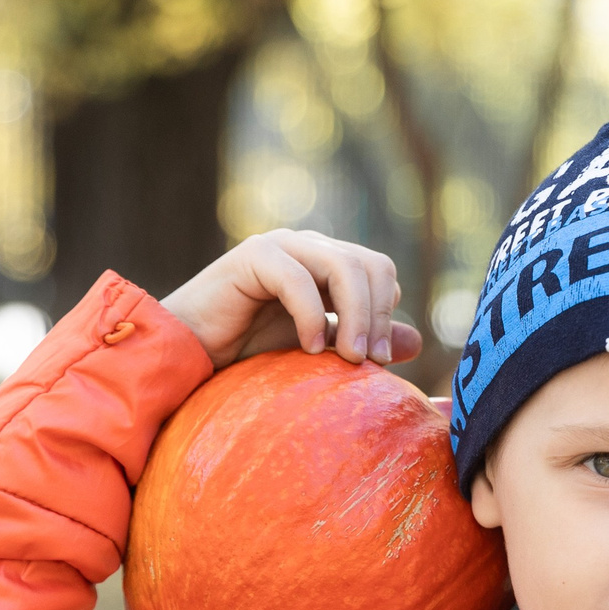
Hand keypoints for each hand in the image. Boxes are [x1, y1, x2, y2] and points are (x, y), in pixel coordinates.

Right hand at [160, 230, 427, 370]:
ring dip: (355, 315)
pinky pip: (297, 278)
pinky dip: (311, 315)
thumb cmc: (249, 355)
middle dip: (377, 315)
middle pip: (371, 265)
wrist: (191, 355)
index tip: (381, 362)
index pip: (381, 271)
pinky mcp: (252, 256)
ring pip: (343, 266)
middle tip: (367, 362)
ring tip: (347, 358)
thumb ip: (361, 340)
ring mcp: (282, 247)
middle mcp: (309, 248)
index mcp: (328, 264)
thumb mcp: (318, 350)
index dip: (387, 313)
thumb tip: (417, 339)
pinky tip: (308, 350)